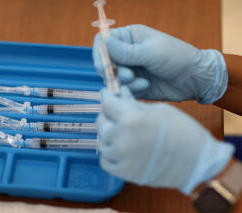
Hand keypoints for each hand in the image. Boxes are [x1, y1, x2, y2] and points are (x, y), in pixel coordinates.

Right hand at [93, 25, 227, 103]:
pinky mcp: (134, 85)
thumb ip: (126, 51)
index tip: (104, 65)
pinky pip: (122, 90)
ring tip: (142, 83)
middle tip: (128, 76)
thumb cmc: (177, 57)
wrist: (195, 79)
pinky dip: (131, 90)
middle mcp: (126, 53)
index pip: (103, 42)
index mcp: (130, 37)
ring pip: (112, 79)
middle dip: (113, 71)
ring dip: (124, 83)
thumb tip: (103, 41)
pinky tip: (146, 87)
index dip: (100, 54)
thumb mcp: (151, 52)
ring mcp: (130, 70)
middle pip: (104, 63)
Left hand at [97, 86, 233, 193]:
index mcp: (131, 118)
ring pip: (101, 141)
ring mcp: (120, 157)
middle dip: (108, 116)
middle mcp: (121, 137)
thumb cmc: (182, 131)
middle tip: (118, 116)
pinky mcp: (123, 173)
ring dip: (109, 136)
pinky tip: (123, 149)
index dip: (107, 97)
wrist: (197, 163)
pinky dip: (111, 154)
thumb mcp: (159, 110)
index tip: (108, 96)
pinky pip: (105, 160)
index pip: (106, 103)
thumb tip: (120, 93)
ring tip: (124, 134)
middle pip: (101, 122)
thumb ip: (133, 103)